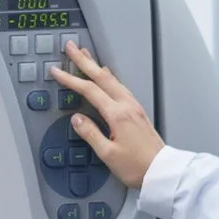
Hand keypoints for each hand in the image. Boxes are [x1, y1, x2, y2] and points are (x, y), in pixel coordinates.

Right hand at [56, 42, 163, 188]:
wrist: (162, 171)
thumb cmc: (137, 166)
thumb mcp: (108, 154)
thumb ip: (90, 133)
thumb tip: (77, 119)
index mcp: (117, 115)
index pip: (89, 90)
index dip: (70, 79)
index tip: (57, 71)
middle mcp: (127, 106)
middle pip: (102, 77)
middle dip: (84, 60)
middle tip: (71, 47)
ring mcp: (134, 107)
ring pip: (112, 79)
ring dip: (96, 66)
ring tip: (86, 56)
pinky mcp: (138, 112)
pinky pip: (120, 86)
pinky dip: (108, 77)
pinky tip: (107, 76)